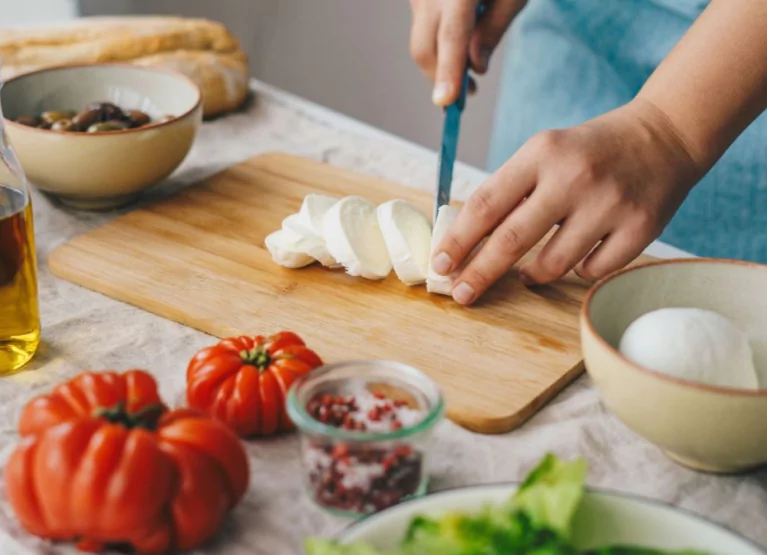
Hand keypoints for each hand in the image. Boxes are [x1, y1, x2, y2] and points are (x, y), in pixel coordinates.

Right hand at [409, 0, 526, 105]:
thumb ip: (493, 31)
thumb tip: (475, 68)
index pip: (451, 37)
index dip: (448, 71)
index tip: (446, 102)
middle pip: (425, 48)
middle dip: (441, 78)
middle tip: (467, 96)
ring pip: (421, 42)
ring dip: (441, 64)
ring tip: (467, 76)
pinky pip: (422, 29)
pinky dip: (438, 46)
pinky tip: (458, 47)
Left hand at [430, 99, 703, 304]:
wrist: (664, 135)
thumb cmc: (589, 152)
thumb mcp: (544, 152)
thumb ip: (510, 191)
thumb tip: (465, 242)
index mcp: (541, 154)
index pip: (486, 204)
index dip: (458, 240)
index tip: (439, 265)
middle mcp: (573, 177)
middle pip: (512, 240)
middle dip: (479, 273)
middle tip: (461, 294)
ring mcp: (609, 203)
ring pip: (552, 265)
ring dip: (531, 275)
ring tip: (526, 273)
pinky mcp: (640, 227)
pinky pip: (591, 271)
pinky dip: (577, 270)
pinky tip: (578, 255)